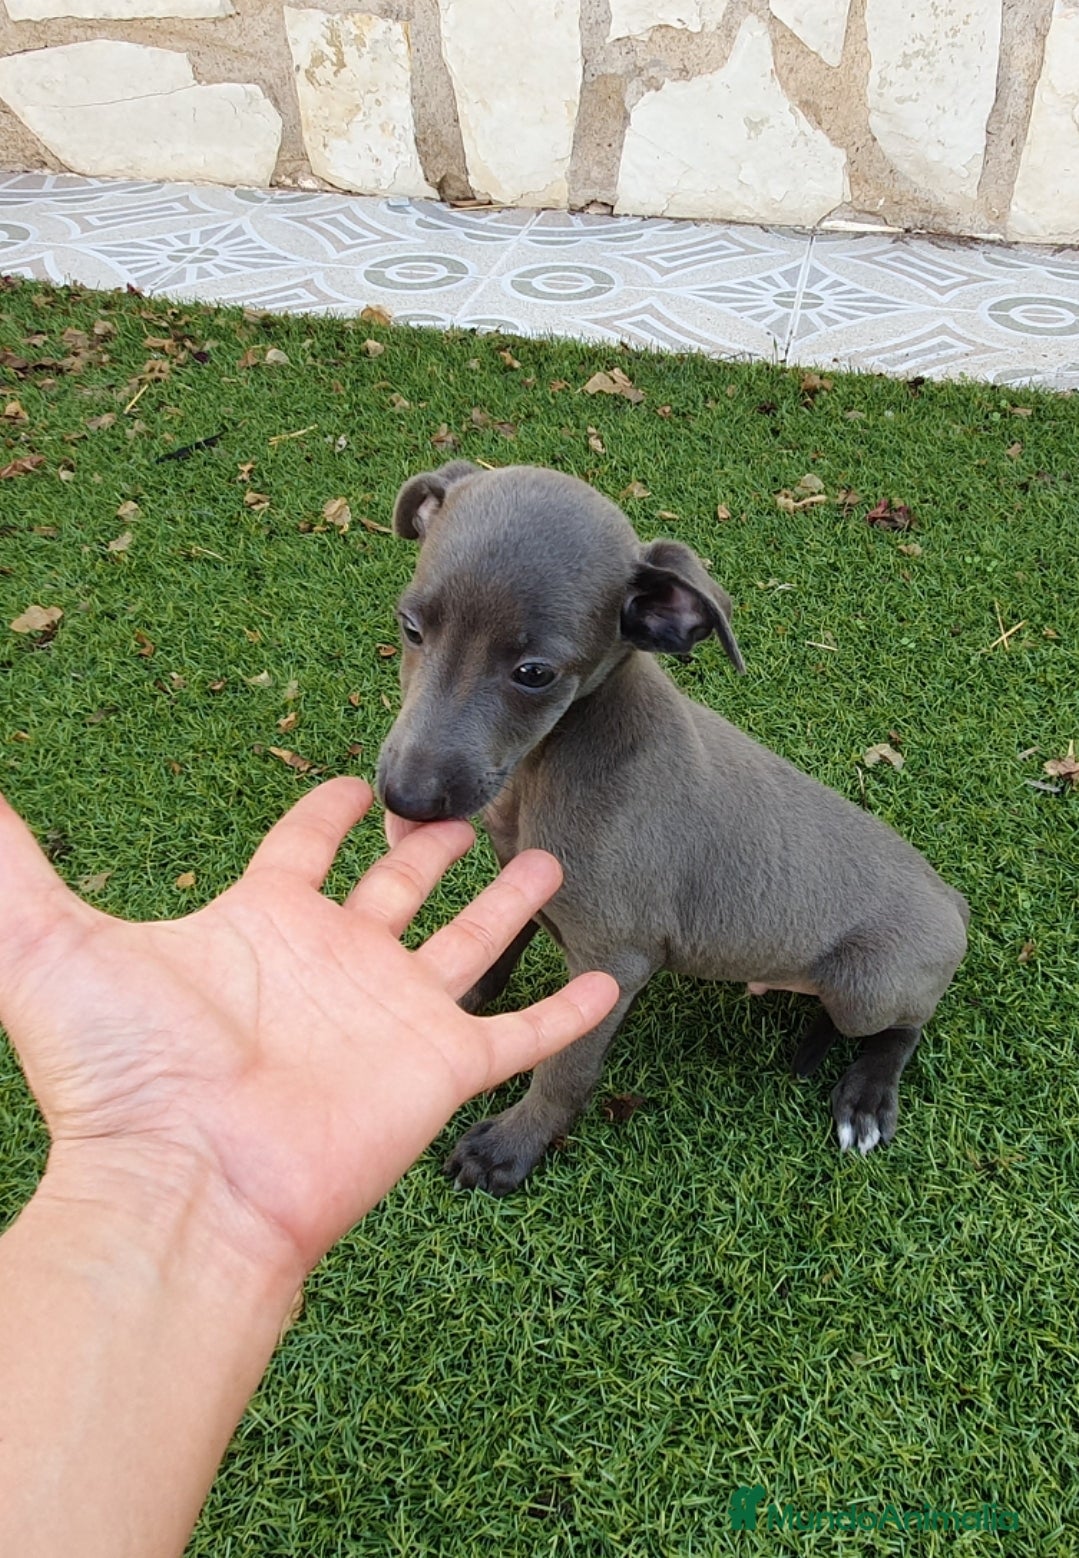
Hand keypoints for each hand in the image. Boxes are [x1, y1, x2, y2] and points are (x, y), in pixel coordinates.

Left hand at [0, 779, 616, 1276]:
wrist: (187, 1191)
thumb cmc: (123, 1076)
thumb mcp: (54, 948)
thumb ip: (11, 869)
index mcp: (260, 926)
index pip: (300, 851)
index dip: (324, 811)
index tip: (353, 781)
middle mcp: (332, 966)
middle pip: (397, 889)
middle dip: (431, 846)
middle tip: (466, 803)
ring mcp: (392, 1018)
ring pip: (469, 944)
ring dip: (507, 905)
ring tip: (551, 855)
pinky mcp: (441, 1068)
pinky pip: (522, 1033)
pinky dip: (565, 1008)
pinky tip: (606, 974)